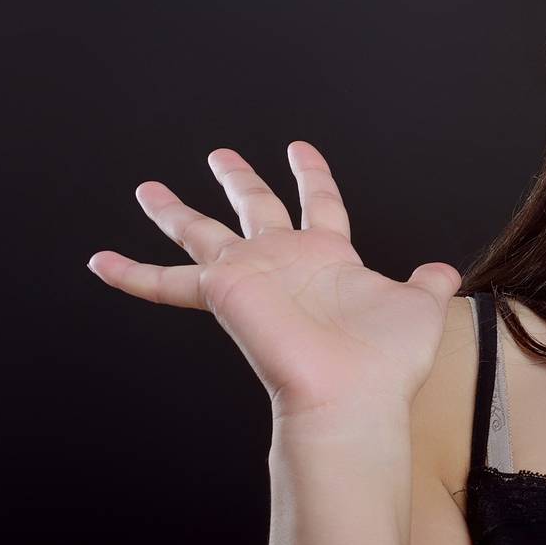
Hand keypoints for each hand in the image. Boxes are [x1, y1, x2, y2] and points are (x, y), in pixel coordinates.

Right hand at [86, 140, 462, 421]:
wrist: (354, 395)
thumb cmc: (386, 362)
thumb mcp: (419, 306)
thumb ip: (427, 284)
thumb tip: (443, 272)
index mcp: (330, 259)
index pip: (319, 203)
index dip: (310, 174)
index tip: (299, 149)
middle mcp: (286, 263)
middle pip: (256, 208)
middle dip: (239, 180)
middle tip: (220, 155)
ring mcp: (252, 276)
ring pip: (204, 233)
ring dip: (175, 212)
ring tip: (149, 190)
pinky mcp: (224, 293)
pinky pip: (168, 282)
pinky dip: (133, 274)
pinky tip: (102, 262)